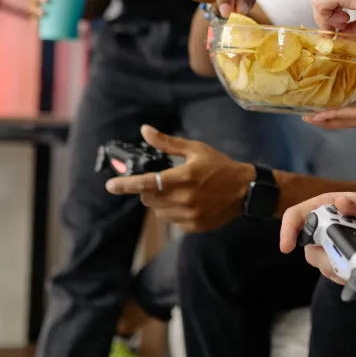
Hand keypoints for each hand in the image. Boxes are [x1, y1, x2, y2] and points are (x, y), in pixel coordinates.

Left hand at [105, 125, 255, 232]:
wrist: (245, 189)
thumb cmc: (219, 166)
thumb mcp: (195, 149)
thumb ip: (167, 143)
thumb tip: (145, 130)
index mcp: (183, 177)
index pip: (147, 183)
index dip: (126, 185)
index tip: (111, 185)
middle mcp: (185, 198)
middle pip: (149, 199)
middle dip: (148, 190)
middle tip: (162, 182)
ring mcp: (190, 214)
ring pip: (159, 212)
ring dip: (160, 202)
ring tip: (177, 192)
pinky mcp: (194, 226)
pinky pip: (172, 221)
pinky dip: (172, 212)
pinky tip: (187, 202)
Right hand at [279, 192, 355, 284]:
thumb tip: (340, 203)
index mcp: (325, 207)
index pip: (296, 216)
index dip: (288, 230)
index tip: (287, 247)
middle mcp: (324, 228)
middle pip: (308, 247)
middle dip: (324, 255)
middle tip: (347, 254)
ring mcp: (331, 247)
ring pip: (321, 264)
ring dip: (339, 266)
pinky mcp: (340, 262)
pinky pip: (335, 275)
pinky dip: (347, 275)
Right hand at [304, 37, 355, 128]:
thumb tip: (348, 25)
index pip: (350, 93)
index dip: (332, 92)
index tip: (315, 87)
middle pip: (344, 110)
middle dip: (324, 110)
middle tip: (305, 108)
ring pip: (345, 118)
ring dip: (326, 119)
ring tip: (307, 117)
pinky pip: (352, 117)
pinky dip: (335, 117)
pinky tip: (320, 117)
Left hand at [309, 0, 355, 36]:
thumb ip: (353, 25)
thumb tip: (338, 35)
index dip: (329, 8)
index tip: (340, 25)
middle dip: (321, 10)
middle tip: (337, 26)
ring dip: (323, 13)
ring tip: (343, 25)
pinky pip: (321, 0)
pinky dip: (325, 15)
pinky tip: (344, 23)